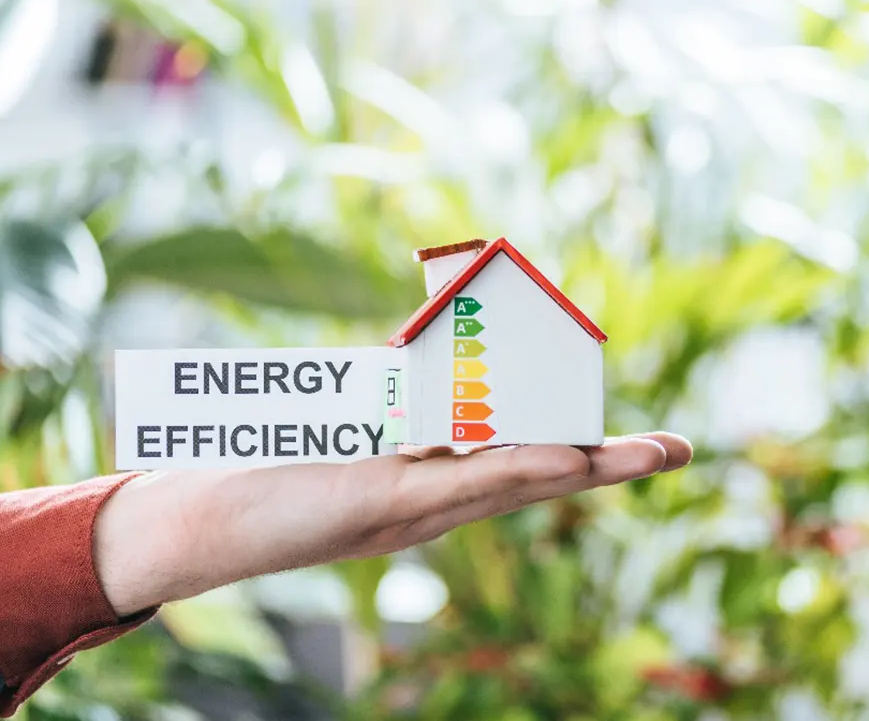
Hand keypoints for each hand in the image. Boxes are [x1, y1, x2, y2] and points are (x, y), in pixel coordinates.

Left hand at [94, 434, 690, 616]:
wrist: (189, 521)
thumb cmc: (257, 472)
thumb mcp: (336, 424)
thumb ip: (383, 396)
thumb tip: (410, 346)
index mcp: (426, 486)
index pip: (519, 463)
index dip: (579, 449)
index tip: (634, 441)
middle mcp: (429, 505)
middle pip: (536, 478)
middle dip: (610, 464)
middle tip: (679, 451)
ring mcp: (410, 509)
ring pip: (515, 484)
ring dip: (585, 467)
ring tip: (650, 454)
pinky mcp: (378, 504)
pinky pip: (464, 484)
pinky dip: (518, 469)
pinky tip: (563, 459)